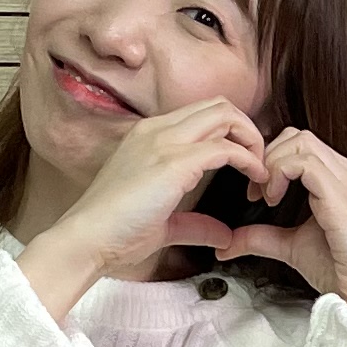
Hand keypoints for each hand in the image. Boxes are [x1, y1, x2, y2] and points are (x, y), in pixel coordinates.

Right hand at [22, 97, 271, 316]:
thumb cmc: (114, 233)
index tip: (245, 166)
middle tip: (259, 163)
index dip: (231, 134)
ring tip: (261, 170)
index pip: (202, 114)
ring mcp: (164, 142)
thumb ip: (194, 224)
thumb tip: (224, 235)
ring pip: (225, 114)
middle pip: (218, 105)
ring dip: (252, 139)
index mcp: (149, 136)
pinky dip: (248, 159)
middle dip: (247, 129)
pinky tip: (256, 178)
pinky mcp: (174, 162)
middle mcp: (156, 130)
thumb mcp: (162, 224)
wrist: (86, 241)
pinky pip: (225, 147)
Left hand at [193, 127, 346, 325]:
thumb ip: (262, 238)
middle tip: (256, 191)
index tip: (257, 193)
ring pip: (301, 141)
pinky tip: (273, 200)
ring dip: (272, 164)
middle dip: (268, 157)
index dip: (272, 160)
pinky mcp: (344, 197)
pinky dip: (280, 174)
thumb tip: (227, 243)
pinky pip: (305, 163)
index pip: (302, 145)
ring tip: (265, 196)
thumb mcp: (293, 247)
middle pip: (299, 136)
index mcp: (343, 180)